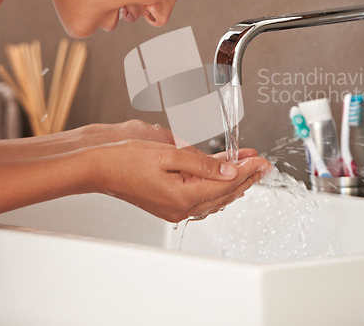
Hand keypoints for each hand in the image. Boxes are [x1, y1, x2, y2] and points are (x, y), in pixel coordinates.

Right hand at [91, 139, 271, 222]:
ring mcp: (175, 208)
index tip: (261, 160)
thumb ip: (202, 164)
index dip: (247, 171)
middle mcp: (181, 208)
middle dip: (246, 178)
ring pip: (215, 196)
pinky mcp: (170, 204)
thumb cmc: (127, 159)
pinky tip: (225, 175)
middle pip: (224, 193)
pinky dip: (217, 185)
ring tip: (251, 167)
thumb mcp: (169, 155)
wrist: (100, 168)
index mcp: (183, 197)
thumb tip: (229, 170)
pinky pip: (202, 196)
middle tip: (263, 165)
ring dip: (234, 182)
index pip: (226, 184)